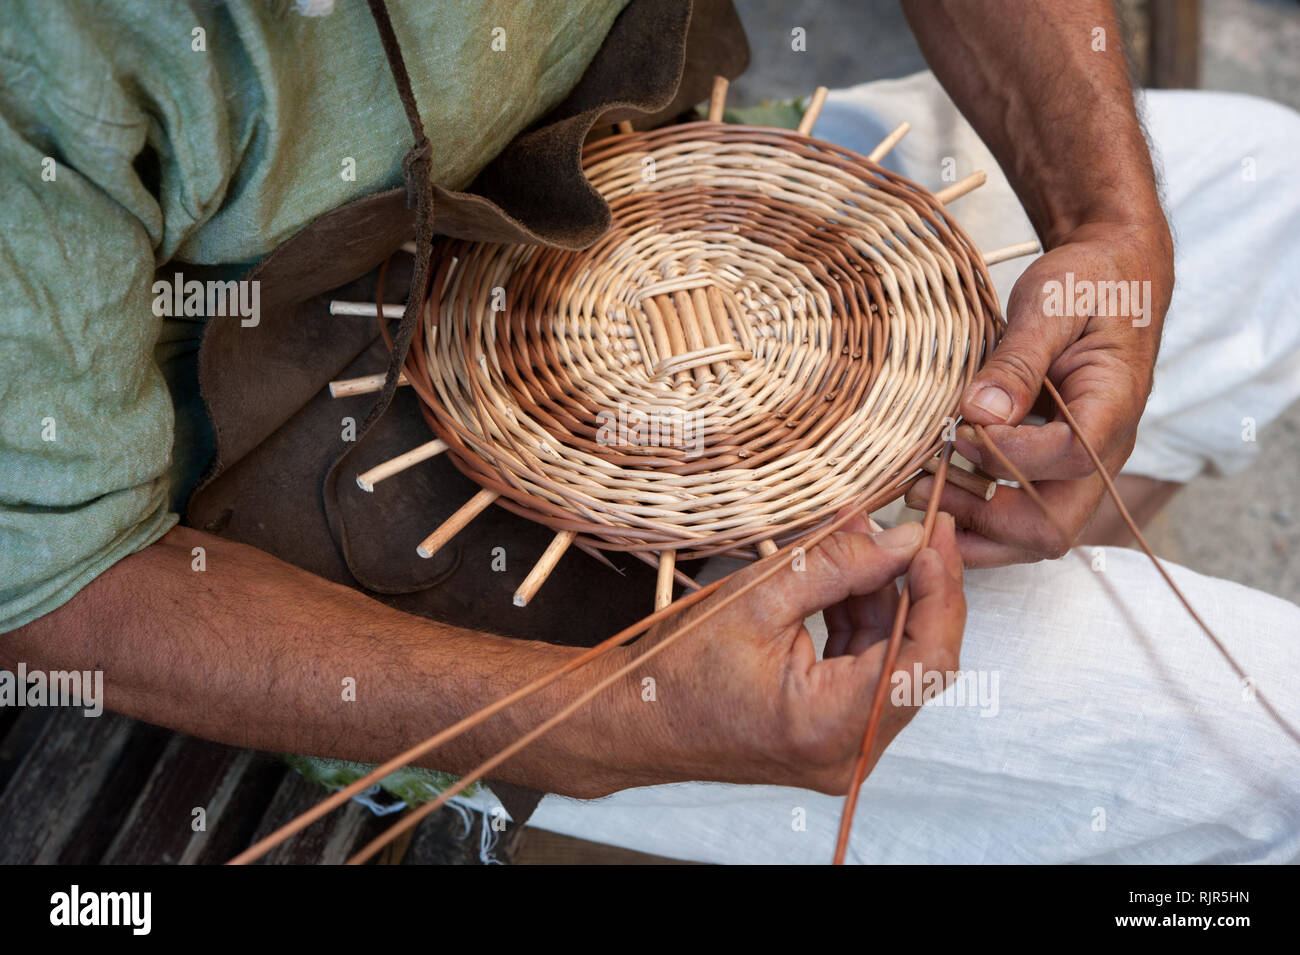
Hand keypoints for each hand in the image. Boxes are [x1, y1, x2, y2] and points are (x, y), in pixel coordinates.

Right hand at [599, 513, 964, 794]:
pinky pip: (868, 672)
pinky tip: (847, 577)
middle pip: (919, 661)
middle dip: (918, 589)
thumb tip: (903, 538)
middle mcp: (846, 750)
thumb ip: (839, 566)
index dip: (941, 593)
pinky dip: (862, 622)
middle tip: (920, 529)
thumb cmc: (677, 671)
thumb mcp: (757, 600)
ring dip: (886, 599)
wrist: (634, 721)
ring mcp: (842, 748)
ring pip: (895, 661)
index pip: (925, 659)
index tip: (933, 538)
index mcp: (828, 723)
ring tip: (862, 540)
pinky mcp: (831, 735)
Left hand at [907, 222, 1173, 565]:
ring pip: (1036, 533)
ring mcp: (1081, 466)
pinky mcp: (1054, 466)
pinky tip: (937, 487)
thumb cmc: (1089, 282)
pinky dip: (978, 512)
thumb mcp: (1051, 304)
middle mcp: (1103, 451)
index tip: (961, 431)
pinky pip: (1022, 511)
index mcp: (1112, 406)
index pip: (1067, 459)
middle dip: (985, 518)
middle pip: (1054, 526)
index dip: (1008, 455)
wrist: (1114, 275)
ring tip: (921, 491)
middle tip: (927, 488)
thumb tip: (979, 413)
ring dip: (975, 524)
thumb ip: (1018, 360)